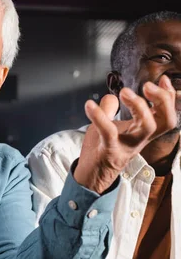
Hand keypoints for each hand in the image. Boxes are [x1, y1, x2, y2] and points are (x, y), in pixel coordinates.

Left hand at [74, 75, 176, 193]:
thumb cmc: (102, 151)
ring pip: (148, 127)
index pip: (166, 115)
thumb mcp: (109, 128)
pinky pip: (109, 132)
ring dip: (139, 106)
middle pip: (166, 121)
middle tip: (147, 86)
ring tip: (124, 92)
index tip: (162, 80)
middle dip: (163, 101)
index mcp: (143, 132)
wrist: (89, 178)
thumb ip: (110, 110)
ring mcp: (127, 146)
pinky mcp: (109, 151)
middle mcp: (140, 140)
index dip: (169, 97)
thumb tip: (111, 96)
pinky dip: (99, 116)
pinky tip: (89, 105)